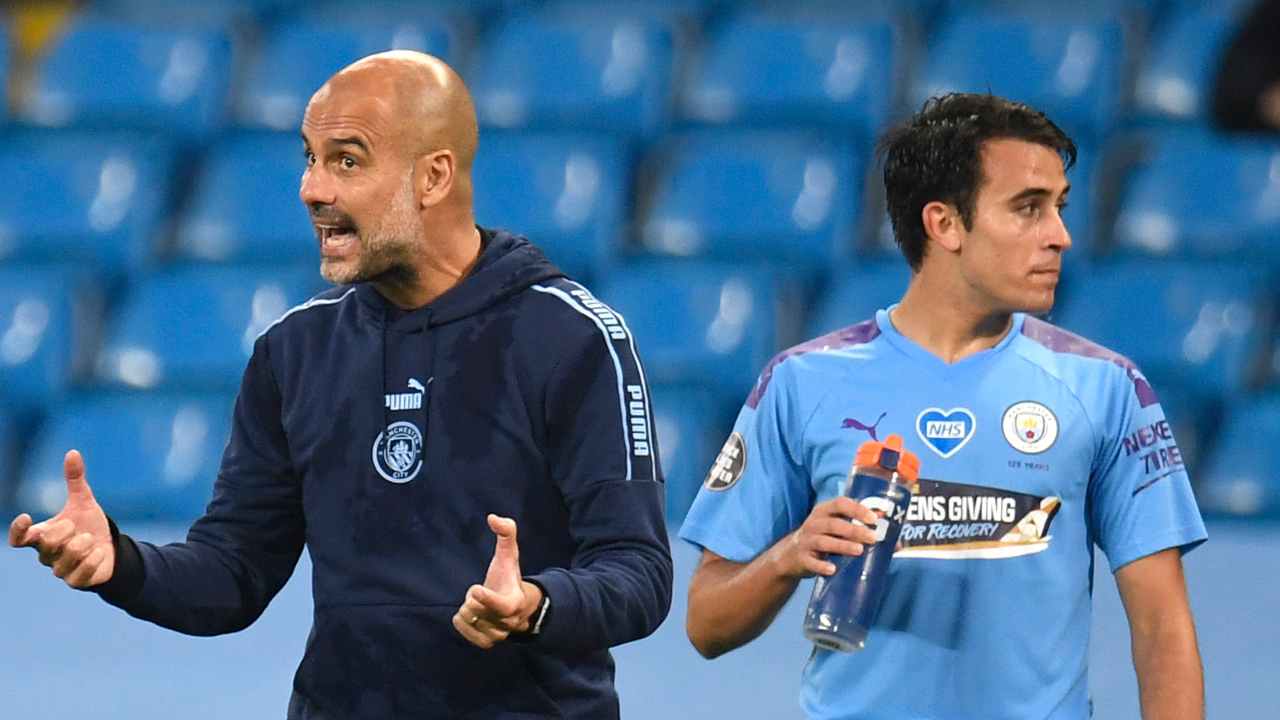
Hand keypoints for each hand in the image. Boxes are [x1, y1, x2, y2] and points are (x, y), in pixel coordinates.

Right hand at [8, 450, 115, 587]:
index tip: (26, 518)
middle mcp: (46, 555)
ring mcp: (60, 570)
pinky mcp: (76, 582)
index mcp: (42, 536)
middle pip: (47, 543)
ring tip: (91, 540)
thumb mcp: (84, 501)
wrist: (112, 548)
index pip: (20, 538)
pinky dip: (95, 558)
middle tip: (77, 528)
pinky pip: (82, 572)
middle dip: (66, 531)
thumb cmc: (90, 525)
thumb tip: (72, 452)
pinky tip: (100, 552)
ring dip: (85, 545)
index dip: (18, 530)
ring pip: (66, 557)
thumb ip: (75, 480)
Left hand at [452, 514, 542, 648]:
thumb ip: (506, 533)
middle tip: (479, 593)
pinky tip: (465, 614)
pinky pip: (467, 634)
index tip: (474, 589)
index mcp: (515, 601)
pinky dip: (462, 624)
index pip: (502, 606)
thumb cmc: (510, 577)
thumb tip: (492, 517)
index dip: (487, 599)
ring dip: (467, 610)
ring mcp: (499, 634)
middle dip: (472, 598)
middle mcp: (509, 622)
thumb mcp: (510, 554)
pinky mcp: (488, 641)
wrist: (518, 607)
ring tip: (476, 603)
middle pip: (478, 611)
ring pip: (472, 621)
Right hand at [769, 496, 878, 578]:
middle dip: (854, 530)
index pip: (840, 504)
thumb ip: (861, 531)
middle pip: (834, 524)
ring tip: (859, 550)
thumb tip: (896, 543)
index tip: (874, 518)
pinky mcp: (803, 558)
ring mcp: (806, 541)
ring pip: (824, 541)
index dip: (857, 509)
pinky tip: (833, 569)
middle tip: (873, 538)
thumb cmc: (824, 539)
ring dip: (842, 545)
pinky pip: (812, 562)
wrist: (791, 556)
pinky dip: (822, 565)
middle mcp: (814, 523)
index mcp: (824, 511)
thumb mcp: (837, 530)